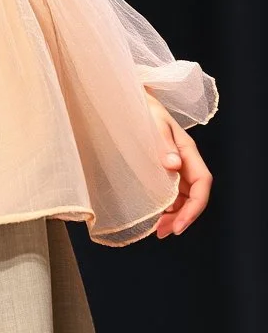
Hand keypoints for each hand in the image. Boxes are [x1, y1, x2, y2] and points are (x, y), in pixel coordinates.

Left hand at [143, 87, 213, 238]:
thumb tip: (174, 165)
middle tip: (162, 232)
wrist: (130, 101)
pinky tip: (154, 216)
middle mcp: (184, 162)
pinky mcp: (162, 170)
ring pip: (181, 198)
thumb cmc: (144, 109)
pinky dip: (164, 208)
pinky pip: (169, 193)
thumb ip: (164, 144)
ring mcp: (175, 167)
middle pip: (193, 196)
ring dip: (173, 216)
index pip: (202, 184)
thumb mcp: (154, 122)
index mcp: (188, 151)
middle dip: (182, 217)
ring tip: (157, 230)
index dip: (194, 208)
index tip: (179, 225)